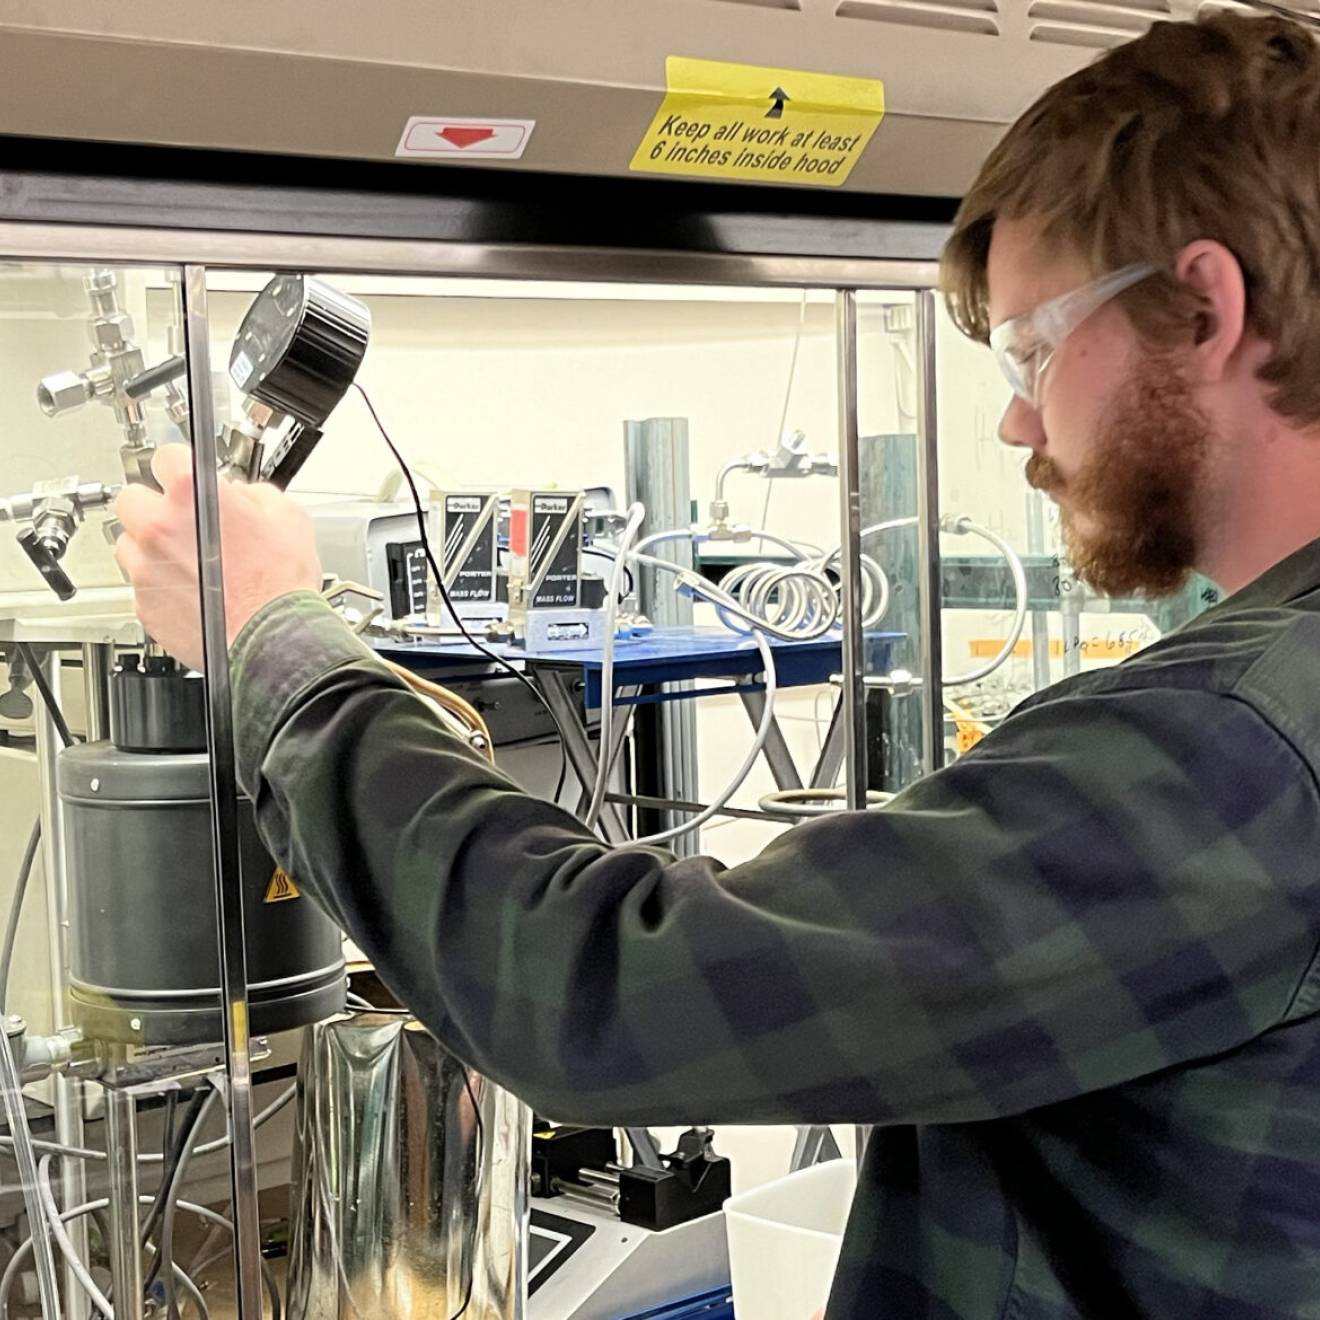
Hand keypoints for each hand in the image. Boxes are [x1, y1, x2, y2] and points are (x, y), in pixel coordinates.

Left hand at [113, 445, 322, 671]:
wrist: (273, 639)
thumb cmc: (281, 586)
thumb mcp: (288, 518)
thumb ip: (255, 495)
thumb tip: (242, 495)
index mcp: (191, 494)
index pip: (165, 457)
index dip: (180, 467)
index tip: (184, 477)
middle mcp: (159, 527)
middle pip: (131, 499)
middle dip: (154, 507)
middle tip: (181, 521)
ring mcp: (147, 568)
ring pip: (128, 544)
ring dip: (150, 548)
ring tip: (186, 562)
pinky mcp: (145, 605)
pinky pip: (141, 586)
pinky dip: (160, 586)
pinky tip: (191, 592)